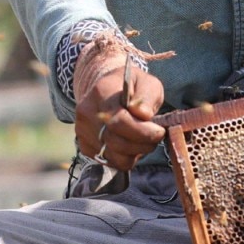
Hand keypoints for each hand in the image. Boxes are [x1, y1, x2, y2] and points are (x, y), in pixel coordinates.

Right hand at [76, 51, 166, 171]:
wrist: (109, 90)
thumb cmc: (132, 87)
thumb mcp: (146, 82)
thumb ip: (146, 96)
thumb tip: (143, 114)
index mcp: (101, 92)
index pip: (119, 121)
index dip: (142, 131)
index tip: (159, 131)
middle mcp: (87, 113)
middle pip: (116, 142)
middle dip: (142, 143)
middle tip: (157, 136)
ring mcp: (83, 132)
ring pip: (114, 156)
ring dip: (136, 152)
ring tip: (143, 139)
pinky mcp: (86, 147)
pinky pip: (111, 162)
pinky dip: (126, 157)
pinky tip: (131, 142)